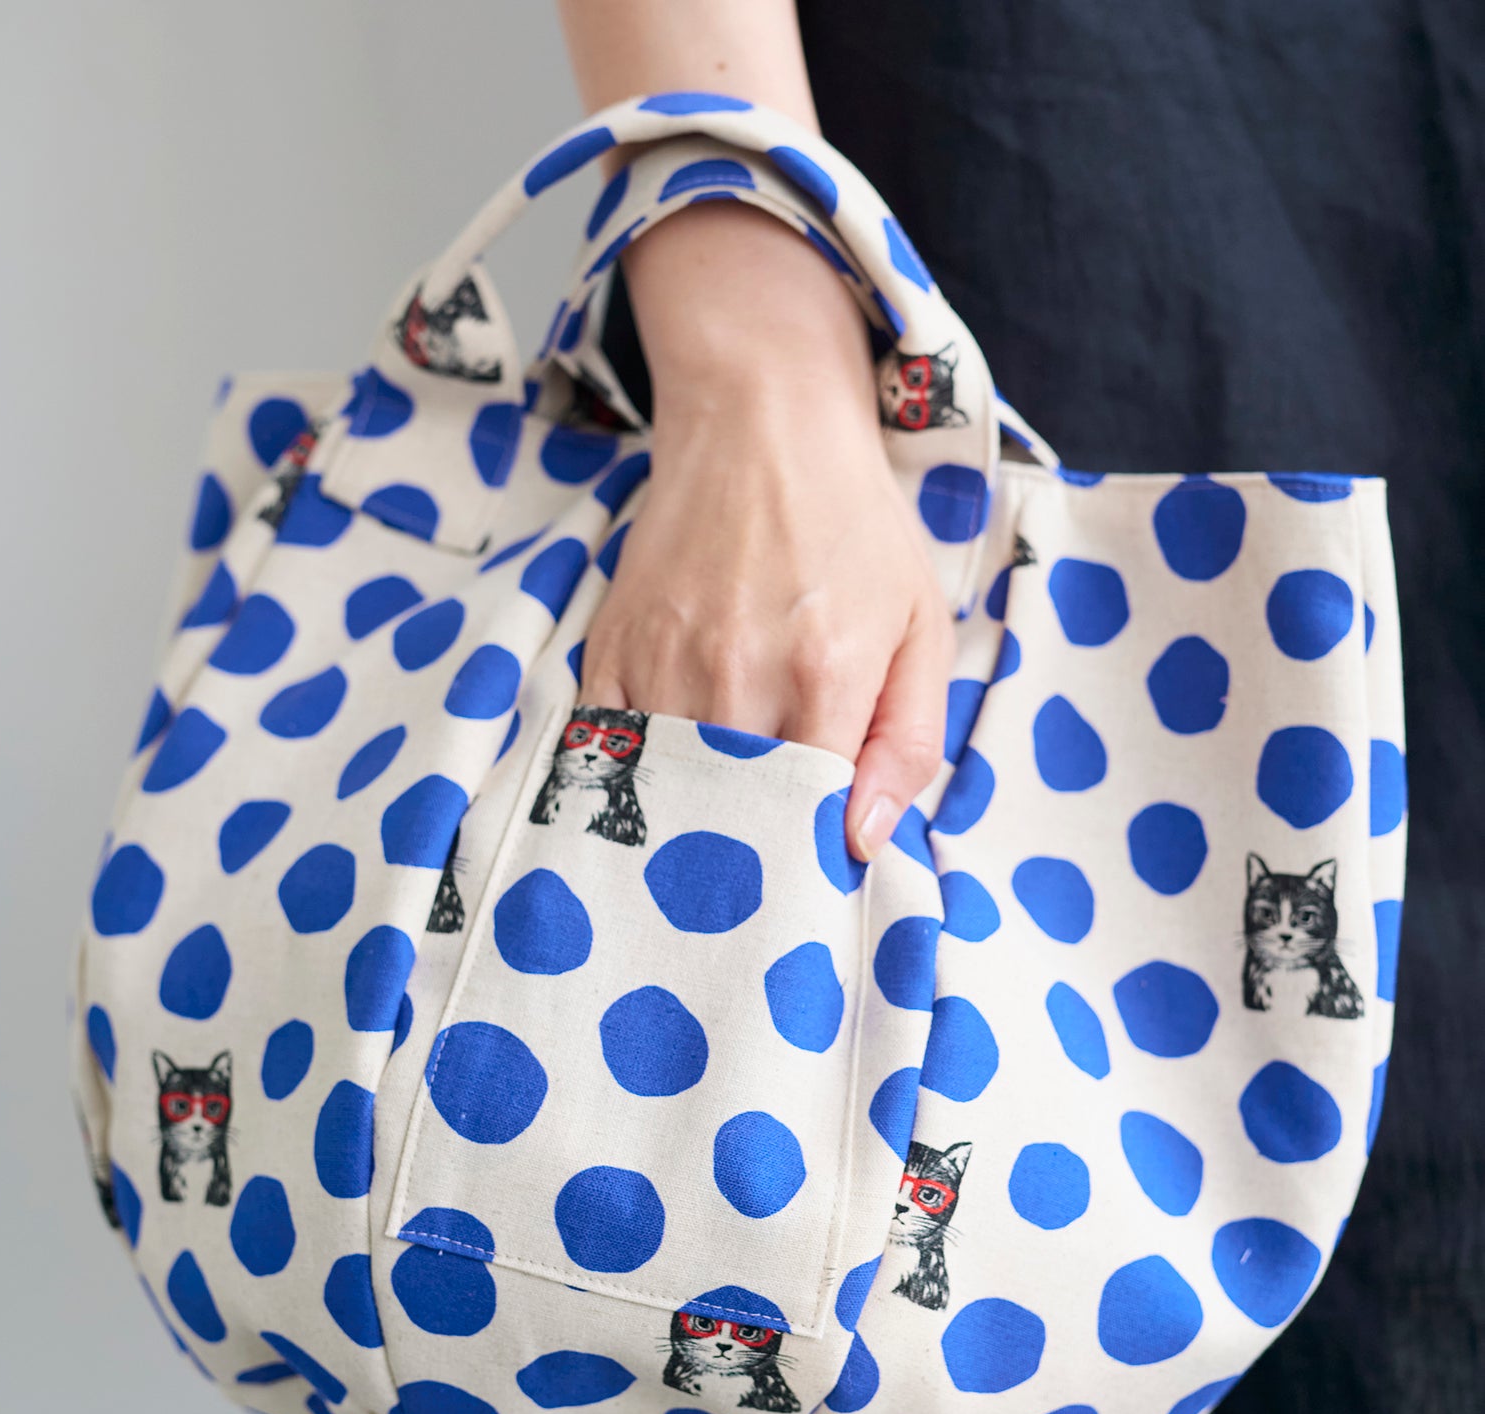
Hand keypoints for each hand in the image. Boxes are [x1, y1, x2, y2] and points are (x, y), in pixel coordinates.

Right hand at [579, 199, 955, 862]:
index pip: (813, 821)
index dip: (817, 857)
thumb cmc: (855, 525)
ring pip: (669, 792)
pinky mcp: (611, 645)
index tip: (819, 873)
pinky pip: (610, 747)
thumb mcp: (920, 625)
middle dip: (755, 855)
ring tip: (715, 832)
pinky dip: (639, 776)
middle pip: (735, 818)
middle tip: (766, 870)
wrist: (760, 422)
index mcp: (825, 675)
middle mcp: (735, 676)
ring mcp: (662, 661)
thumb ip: (907, 741)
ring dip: (695, 818)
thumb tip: (862, 841)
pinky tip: (663, 782)